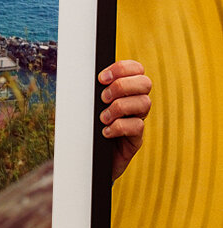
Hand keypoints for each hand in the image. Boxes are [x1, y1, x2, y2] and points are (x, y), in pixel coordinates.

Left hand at [98, 59, 151, 180]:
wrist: (89, 158)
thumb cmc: (88, 127)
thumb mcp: (89, 105)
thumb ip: (93, 90)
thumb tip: (82, 74)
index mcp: (126, 90)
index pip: (136, 69)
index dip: (122, 68)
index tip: (101, 78)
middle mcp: (135, 103)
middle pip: (145, 83)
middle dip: (121, 86)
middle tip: (103, 98)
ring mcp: (137, 120)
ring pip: (144, 103)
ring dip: (119, 107)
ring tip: (103, 118)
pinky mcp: (136, 139)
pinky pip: (137, 126)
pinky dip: (119, 127)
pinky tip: (105, 132)